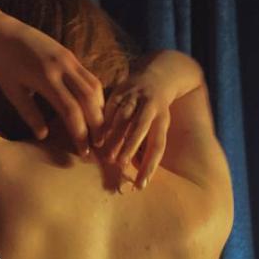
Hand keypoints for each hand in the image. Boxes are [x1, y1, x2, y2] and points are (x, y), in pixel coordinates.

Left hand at [0, 11, 104, 154]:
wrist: (3, 32)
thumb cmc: (3, 65)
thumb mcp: (12, 92)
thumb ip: (29, 114)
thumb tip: (44, 136)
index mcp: (46, 79)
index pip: (71, 111)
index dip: (80, 133)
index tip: (83, 150)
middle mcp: (63, 67)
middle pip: (89, 99)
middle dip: (97, 125)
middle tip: (99, 145)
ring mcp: (69, 59)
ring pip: (95, 87)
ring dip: (100, 110)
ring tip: (100, 129)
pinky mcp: (71, 55)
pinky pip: (90, 77)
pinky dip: (96, 95)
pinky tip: (94, 109)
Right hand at [100, 66, 173, 188]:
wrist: (158, 74)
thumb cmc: (157, 110)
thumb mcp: (159, 125)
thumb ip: (147, 147)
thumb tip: (139, 174)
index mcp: (162, 119)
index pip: (158, 146)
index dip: (150, 166)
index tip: (140, 185)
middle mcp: (151, 106)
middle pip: (141, 127)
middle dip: (130, 146)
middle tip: (119, 164)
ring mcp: (136, 96)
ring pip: (124, 116)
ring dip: (114, 136)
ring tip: (105, 153)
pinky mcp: (122, 89)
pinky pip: (111, 106)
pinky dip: (104, 121)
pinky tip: (96, 135)